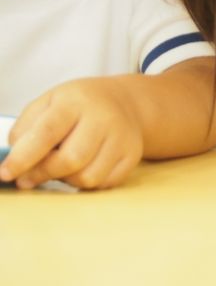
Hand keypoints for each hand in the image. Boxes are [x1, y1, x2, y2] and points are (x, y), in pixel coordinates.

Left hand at [0, 78, 143, 189]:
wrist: (124, 101)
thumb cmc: (77, 105)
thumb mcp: (47, 103)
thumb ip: (25, 130)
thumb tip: (15, 164)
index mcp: (76, 100)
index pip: (47, 133)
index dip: (23, 157)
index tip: (6, 173)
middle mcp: (104, 117)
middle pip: (70, 160)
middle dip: (42, 174)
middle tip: (27, 178)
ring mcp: (123, 137)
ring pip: (87, 178)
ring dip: (65, 180)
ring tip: (61, 167)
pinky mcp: (132, 155)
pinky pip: (103, 184)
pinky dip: (85, 183)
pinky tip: (82, 168)